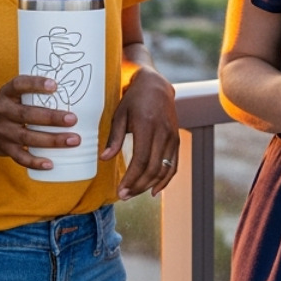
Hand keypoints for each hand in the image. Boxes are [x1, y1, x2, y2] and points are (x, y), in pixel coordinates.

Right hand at [0, 75, 78, 170]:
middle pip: (27, 114)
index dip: (35, 84)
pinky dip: (35, 162)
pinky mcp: (5, 149)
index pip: (18, 85)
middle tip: (73, 119)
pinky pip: (20, 158)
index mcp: (6, 94)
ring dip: (52, 140)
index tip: (54, 85)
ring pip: (27, 137)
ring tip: (73, 140)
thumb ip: (34, 92)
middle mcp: (2, 112)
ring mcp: (3, 132)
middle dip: (51, 118)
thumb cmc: (10, 109)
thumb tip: (76, 89)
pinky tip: (51, 163)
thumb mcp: (15, 96)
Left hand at [105, 68, 179, 198]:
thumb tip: (104, 159)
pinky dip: (166, 180)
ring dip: (150, 185)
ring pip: (164, 169)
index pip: (141, 160)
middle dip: (138, 185)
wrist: (156, 85)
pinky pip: (173, 164)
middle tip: (124, 195)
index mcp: (147, 125)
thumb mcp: (119, 114)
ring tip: (135, 193)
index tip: (121, 190)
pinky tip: (155, 190)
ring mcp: (172, 136)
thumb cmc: (134, 99)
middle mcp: (163, 132)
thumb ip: (114, 137)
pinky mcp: (176, 139)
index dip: (131, 178)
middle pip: (153, 168)